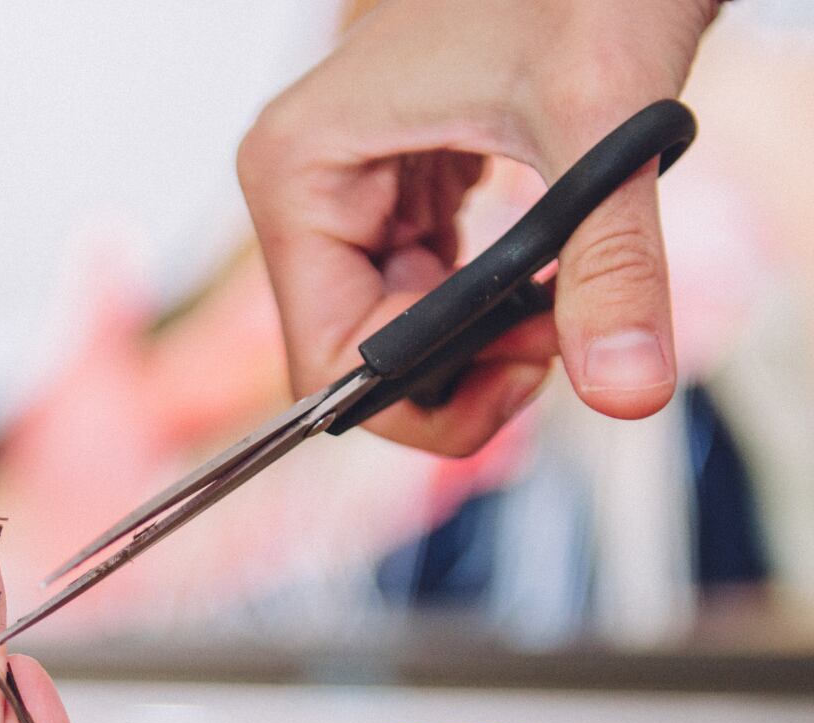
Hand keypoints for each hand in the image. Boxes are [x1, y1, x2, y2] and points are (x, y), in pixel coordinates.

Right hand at [237, 0, 719, 455]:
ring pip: (387, 334)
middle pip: (353, 356)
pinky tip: (540, 278)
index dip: (424, 393)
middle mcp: (303, 186)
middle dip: (458, 373)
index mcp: (301, 168)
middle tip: (555, 335)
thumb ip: (613, 264)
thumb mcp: (602, 126)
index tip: (526, 364)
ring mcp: (342, 191)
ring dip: (474, 345)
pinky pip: (416, 294)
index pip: (325, 357)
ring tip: (556, 302)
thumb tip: (624, 387)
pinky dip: (480, 309)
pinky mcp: (389, 194)